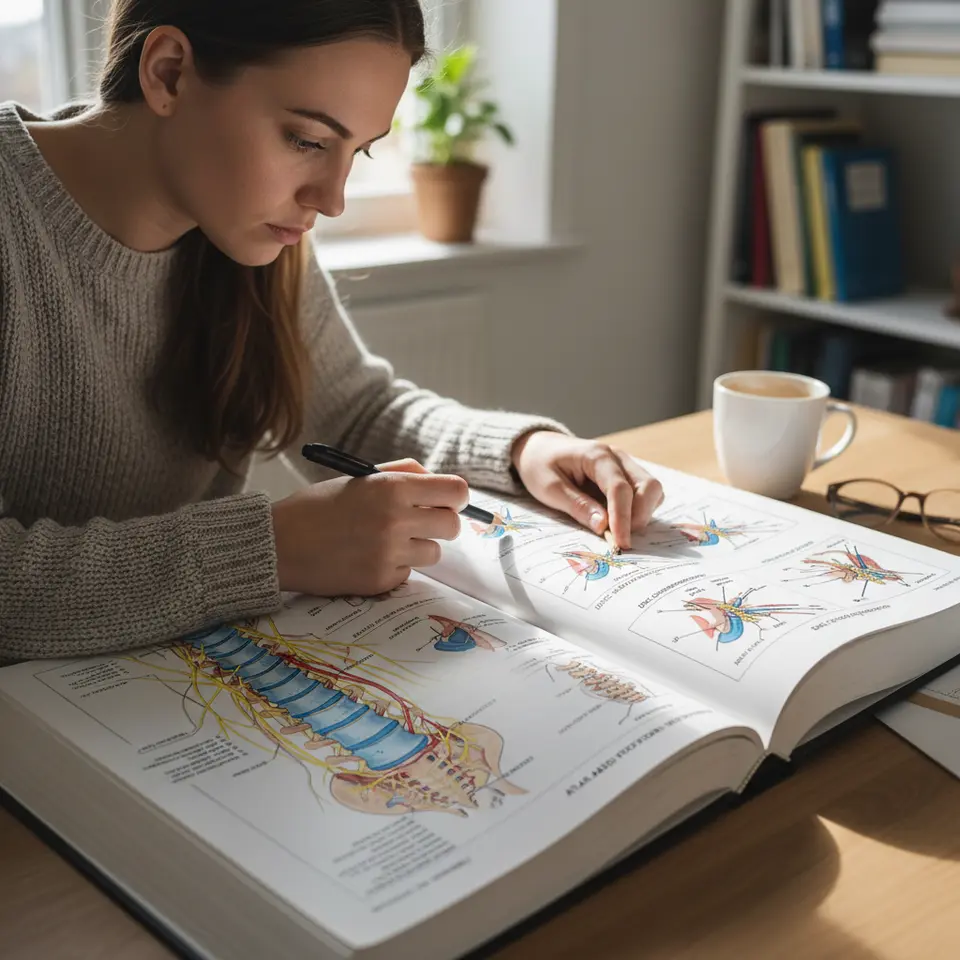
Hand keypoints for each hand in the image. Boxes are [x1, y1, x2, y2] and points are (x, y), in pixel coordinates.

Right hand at [270, 459, 467, 595]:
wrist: (278, 544)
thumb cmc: (317, 506)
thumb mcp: (360, 478)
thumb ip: (403, 474)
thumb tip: (439, 481)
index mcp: (392, 488)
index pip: (456, 492)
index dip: (456, 497)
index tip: (448, 501)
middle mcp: (396, 520)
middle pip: (452, 526)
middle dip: (441, 523)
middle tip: (421, 522)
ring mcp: (390, 553)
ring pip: (433, 552)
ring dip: (418, 546)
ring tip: (385, 540)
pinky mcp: (381, 580)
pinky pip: (407, 573)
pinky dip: (394, 566)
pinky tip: (367, 557)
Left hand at [510, 431, 663, 549]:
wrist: (540, 448)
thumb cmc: (540, 466)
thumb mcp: (549, 488)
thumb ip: (577, 506)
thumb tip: (603, 526)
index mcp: (596, 455)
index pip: (619, 488)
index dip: (622, 519)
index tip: (621, 543)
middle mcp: (617, 457)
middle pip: (648, 486)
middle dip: (639, 517)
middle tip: (619, 539)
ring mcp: (625, 464)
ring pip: (652, 490)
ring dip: (642, 514)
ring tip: (617, 530)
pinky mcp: (627, 475)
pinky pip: (646, 493)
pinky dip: (640, 510)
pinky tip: (620, 521)